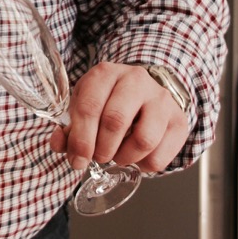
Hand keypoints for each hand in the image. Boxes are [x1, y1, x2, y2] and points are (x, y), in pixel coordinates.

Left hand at [48, 61, 190, 174]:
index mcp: (105, 73)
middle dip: (101, 150)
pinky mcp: (178, 120)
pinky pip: (160, 155)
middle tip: (98, 157)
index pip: (89, 107)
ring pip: (143, 139)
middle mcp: (135, 80)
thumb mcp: (85, 105)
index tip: (77, 160)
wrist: (148, 91)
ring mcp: (160, 99)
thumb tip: (59, 145)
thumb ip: (69, 128)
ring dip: (124, 157)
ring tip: (117, 156)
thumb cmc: (110, 100)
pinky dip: (144, 165)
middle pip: (115, 121)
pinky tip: (136, 157)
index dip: (80, 140)